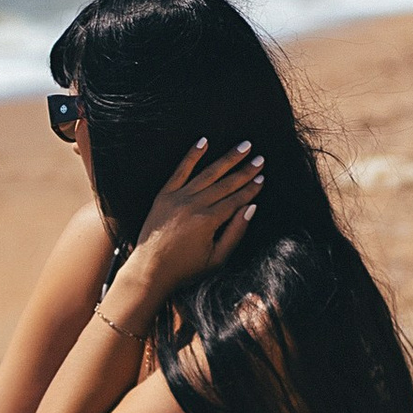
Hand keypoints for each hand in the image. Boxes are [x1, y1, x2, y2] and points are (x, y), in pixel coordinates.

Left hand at [116, 137, 264, 310]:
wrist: (150, 270)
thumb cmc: (185, 269)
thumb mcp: (217, 259)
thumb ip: (235, 232)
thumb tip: (251, 208)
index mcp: (208, 221)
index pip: (236, 199)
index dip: (251, 188)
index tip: (262, 177)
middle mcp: (194, 205)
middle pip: (226, 183)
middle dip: (245, 170)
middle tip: (260, 158)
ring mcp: (177, 197)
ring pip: (208, 173)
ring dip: (227, 159)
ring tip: (243, 146)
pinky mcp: (164, 195)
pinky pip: (180, 170)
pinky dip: (192, 155)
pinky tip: (204, 141)